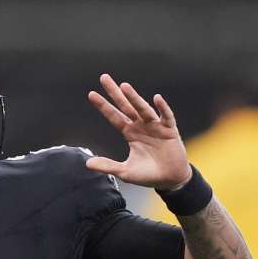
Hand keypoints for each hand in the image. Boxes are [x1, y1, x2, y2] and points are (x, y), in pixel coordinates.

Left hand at [86, 73, 190, 189]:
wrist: (169, 180)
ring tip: (124, 86)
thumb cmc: (148, 175)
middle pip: (126, 106)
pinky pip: (166, 117)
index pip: (114, 116)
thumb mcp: (125, 171)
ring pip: (143, 109)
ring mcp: (155, 126)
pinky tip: (157, 99)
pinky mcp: (169, 131)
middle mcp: (141, 126)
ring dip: (134, 98)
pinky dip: (162, 108)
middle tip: (104, 78)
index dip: (103, 106)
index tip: (91, 94)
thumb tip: (87, 163)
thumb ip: (107, 166)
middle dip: (115, 93)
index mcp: (130, 133)